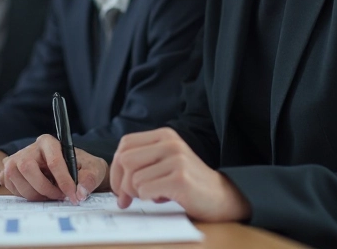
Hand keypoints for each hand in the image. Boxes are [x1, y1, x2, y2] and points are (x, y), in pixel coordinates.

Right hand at [0, 134, 107, 203]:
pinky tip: (39, 193)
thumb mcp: (93, 169)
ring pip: (17, 179)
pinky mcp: (9, 173)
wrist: (69, 170)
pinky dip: (26, 195)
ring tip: (50, 195)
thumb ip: (89, 178)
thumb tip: (80, 192)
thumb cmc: (81, 167)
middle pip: (27, 168)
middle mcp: (29, 149)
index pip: (53, 161)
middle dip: (44, 188)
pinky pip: (11, 187)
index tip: (73, 195)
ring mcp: (15, 160)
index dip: (63, 181)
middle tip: (59, 197)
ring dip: (35, 194)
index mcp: (48, 142)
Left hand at [109, 127, 250, 221]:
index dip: (116, 168)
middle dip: (121, 184)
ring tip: (156, 195)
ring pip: (134, 179)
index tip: (120, 186)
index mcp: (164, 135)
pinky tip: (166, 198)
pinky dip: (150, 199)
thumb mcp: (165, 162)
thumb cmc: (187, 183)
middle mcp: (170, 143)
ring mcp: (176, 160)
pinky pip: (146, 191)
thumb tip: (114, 177)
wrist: (222, 196)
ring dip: (138, 194)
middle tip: (127, 200)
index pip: (125, 145)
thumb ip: (142, 161)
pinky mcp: (180, 179)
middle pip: (125, 161)